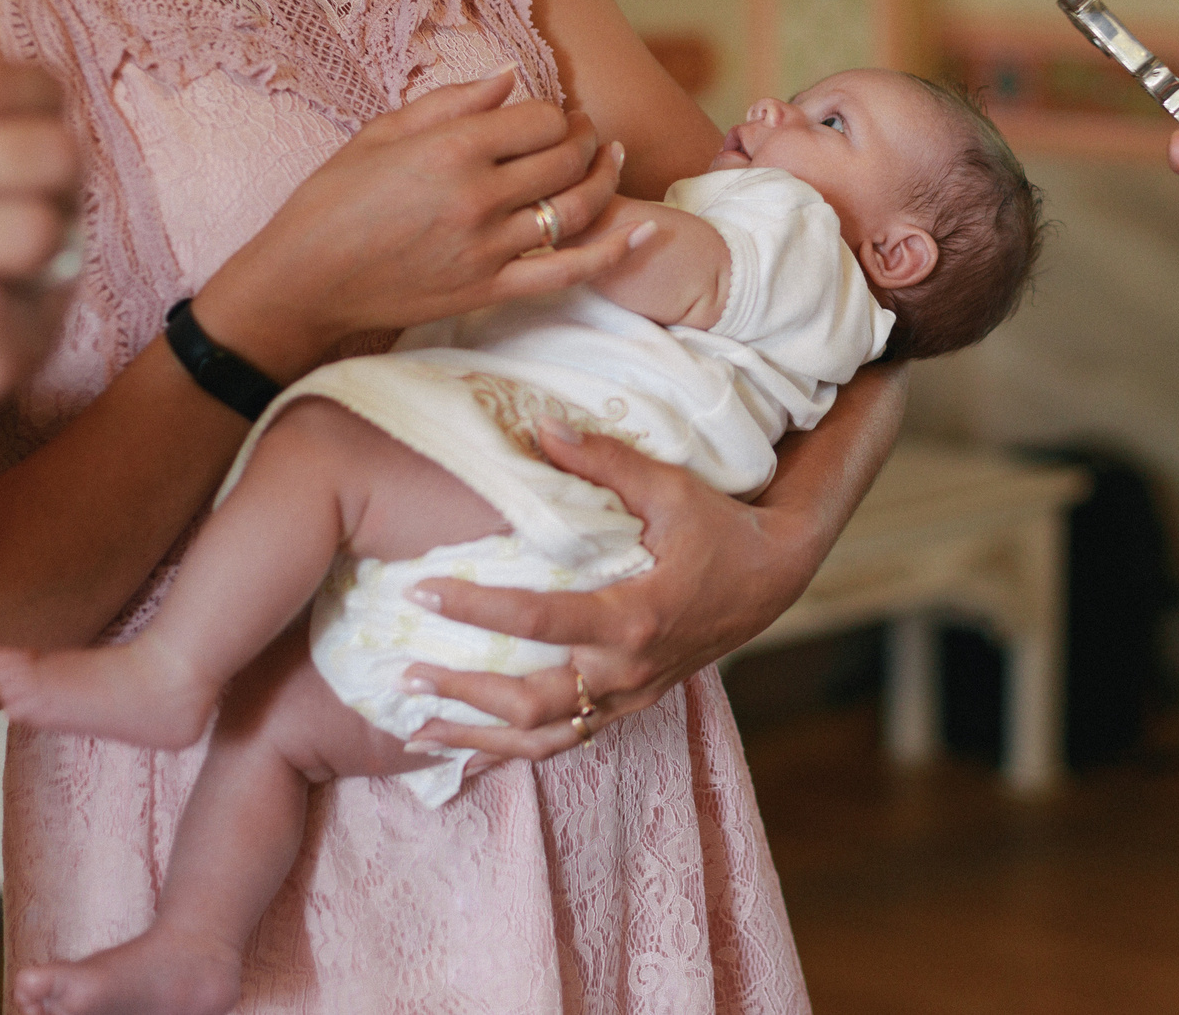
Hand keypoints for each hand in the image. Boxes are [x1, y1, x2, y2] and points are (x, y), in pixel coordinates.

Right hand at [198, 70, 636, 377]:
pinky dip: (613, 251)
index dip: (555, 114)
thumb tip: (510, 77)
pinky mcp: (490, 290)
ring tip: (611, 161)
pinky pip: (568, 270)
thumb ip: (451, 101)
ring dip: (604, 180)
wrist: (303, 281)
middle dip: (586, 140)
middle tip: (587, 134)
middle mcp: (477, 196)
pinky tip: (644, 228)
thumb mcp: (381, 134)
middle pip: (565, 160)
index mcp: (450, 148)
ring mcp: (488, 248)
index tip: (552, 117)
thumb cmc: (331, 201)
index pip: (540, 119)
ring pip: (575, 209)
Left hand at [394, 421, 818, 762]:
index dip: (476, 608)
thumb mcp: (670, 488)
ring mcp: (630, 696)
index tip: (421, 593)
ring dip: (478, 737)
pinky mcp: (631, 705)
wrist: (774, 576)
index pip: (538, 620)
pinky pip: (566, 740)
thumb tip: (541, 428)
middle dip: (463, 692)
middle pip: (530, 700)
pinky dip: (514, 750)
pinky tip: (470, 751)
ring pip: (544, 737)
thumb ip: (604, 462)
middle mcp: (628, 670)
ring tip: (416, 727)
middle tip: (404, 673)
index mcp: (634, 617)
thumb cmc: (721, 527)